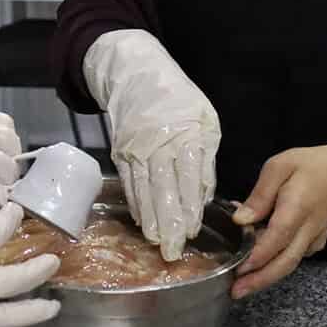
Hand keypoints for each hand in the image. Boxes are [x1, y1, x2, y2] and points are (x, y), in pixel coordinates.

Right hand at [82, 29, 219, 260]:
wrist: (136, 74)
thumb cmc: (179, 100)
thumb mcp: (206, 122)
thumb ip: (206, 159)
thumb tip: (204, 197)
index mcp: (185, 136)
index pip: (189, 179)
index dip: (189, 207)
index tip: (192, 231)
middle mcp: (158, 144)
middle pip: (164, 190)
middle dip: (168, 224)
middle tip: (172, 252)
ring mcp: (136, 149)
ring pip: (143, 191)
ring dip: (150, 220)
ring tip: (157, 243)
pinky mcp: (121, 152)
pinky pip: (129, 183)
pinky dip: (136, 204)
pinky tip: (143, 222)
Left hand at [228, 142, 326, 298]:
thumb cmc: (313, 166)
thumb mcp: (281, 166)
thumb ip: (260, 194)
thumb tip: (241, 219)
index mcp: (297, 207)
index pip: (278, 238)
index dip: (258, 255)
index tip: (239, 269)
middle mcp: (308, 230)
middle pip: (285, 262)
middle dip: (260, 280)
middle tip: (235, 292)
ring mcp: (314, 240)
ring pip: (289, 264)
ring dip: (266, 277)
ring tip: (241, 287)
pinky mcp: (315, 244)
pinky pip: (294, 257)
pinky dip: (275, 263)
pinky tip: (255, 263)